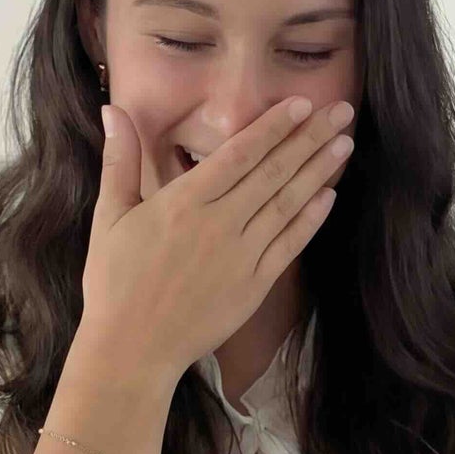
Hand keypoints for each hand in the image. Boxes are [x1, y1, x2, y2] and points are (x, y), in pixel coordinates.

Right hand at [81, 96, 353, 377]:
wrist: (132, 350)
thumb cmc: (114, 284)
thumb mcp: (109, 217)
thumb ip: (119, 160)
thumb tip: (112, 109)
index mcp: (184, 203)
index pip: (239, 154)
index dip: (274, 126)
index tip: (301, 104)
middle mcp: (219, 224)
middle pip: (273, 172)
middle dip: (309, 138)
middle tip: (342, 111)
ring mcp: (241, 256)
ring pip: (288, 204)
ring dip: (319, 171)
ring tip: (344, 143)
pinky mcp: (254, 286)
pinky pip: (289, 245)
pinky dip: (310, 220)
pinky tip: (328, 196)